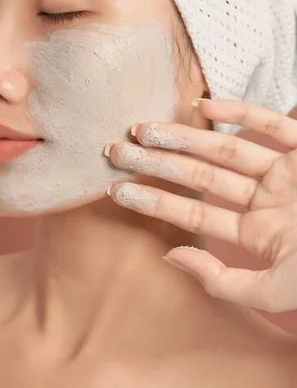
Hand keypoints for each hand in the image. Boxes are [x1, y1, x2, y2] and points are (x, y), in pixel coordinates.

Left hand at [105, 99, 296, 312]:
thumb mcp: (275, 291)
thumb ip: (222, 280)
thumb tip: (169, 257)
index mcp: (255, 233)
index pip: (193, 213)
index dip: (154, 200)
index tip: (116, 189)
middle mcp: (265, 200)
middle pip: (200, 176)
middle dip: (158, 163)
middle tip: (117, 150)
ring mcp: (286, 173)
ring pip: (226, 149)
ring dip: (186, 137)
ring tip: (144, 129)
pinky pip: (272, 125)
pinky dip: (240, 112)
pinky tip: (203, 105)